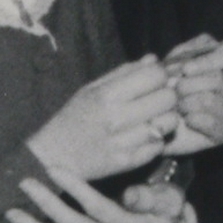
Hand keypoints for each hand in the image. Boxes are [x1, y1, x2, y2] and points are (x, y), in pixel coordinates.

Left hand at [6, 167, 187, 222]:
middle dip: (47, 204)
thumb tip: (129, 195)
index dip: (76, 189)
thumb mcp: (169, 200)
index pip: (99, 210)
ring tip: (11, 211)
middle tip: (27, 182)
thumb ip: (152, 198)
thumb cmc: (166, 208)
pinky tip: (19, 222)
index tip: (56, 169)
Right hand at [27, 57, 177, 182]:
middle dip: (167, 96)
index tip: (153, 81)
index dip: (159, 75)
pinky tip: (145, 137)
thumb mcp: (91, 89)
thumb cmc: (73, 118)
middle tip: (157, 100)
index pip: (155, 75)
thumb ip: (123, 73)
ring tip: (153, 119)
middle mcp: (116, 118)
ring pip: (169, 123)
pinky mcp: (127, 163)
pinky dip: (157, 140)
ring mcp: (123, 142)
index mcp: (106, 95)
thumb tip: (153, 59)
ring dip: (165, 119)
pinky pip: (159, 146)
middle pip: (168, 98)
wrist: (53, 157)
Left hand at [161, 35, 222, 154]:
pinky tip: (185, 119)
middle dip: (190, 84)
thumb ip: (186, 52)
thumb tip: (199, 51)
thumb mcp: (173, 63)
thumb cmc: (167, 89)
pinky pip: (214, 123)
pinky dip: (194, 119)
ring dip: (187, 102)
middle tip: (173, 90)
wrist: (158, 122)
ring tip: (176, 106)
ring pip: (213, 100)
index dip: (209, 61)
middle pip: (221, 79)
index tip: (185, 69)